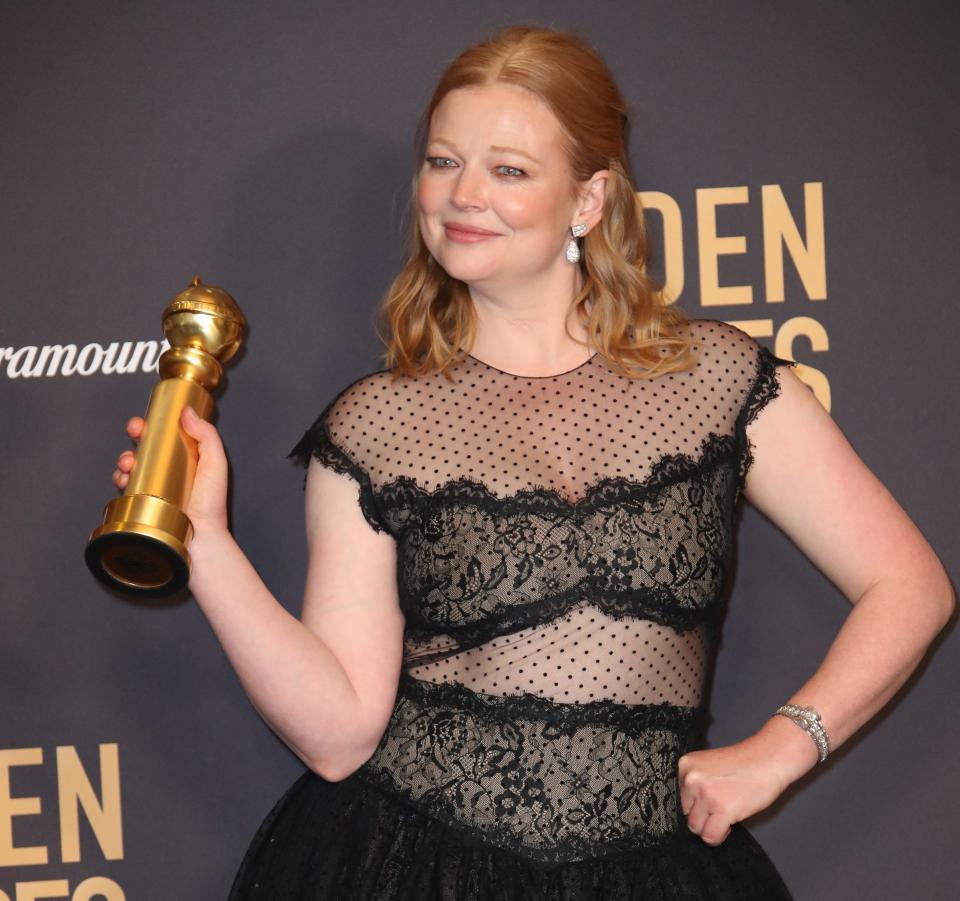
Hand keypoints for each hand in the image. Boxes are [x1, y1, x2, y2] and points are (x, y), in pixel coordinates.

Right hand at [111, 407, 229, 535]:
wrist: (198, 541)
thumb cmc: (211, 507)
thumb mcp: (215, 464)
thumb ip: (207, 436)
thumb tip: (187, 412)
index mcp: (189, 460)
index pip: (168, 436)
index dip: (155, 425)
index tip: (148, 420)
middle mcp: (170, 473)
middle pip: (147, 446)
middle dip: (136, 435)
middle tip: (135, 431)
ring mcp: (155, 488)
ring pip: (133, 464)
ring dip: (126, 457)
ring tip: (130, 462)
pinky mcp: (141, 503)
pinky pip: (124, 486)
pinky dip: (120, 478)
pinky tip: (124, 479)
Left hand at [678, 721, 815, 845]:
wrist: (769, 758)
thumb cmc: (744, 763)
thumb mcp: (709, 767)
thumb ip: (696, 785)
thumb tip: (690, 813)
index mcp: (686, 766)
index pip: (681, 799)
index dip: (698, 804)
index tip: (713, 799)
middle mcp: (690, 779)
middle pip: (687, 815)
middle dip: (704, 816)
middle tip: (723, 807)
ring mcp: (705, 794)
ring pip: (697, 828)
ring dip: (712, 827)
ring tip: (727, 814)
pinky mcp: (721, 809)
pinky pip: (711, 836)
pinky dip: (720, 836)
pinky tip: (730, 824)